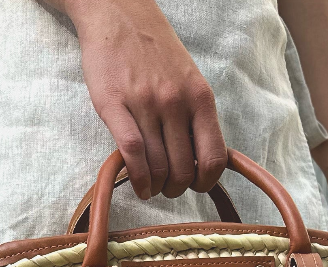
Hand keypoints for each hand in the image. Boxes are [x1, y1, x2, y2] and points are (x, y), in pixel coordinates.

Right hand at [61, 0, 226, 200]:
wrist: (118, 14)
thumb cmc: (155, 52)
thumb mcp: (189, 80)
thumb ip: (196, 117)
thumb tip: (203, 159)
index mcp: (199, 98)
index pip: (213, 157)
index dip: (206, 182)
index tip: (196, 185)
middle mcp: (175, 102)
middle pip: (182, 169)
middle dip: (175, 188)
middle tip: (167, 188)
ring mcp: (145, 103)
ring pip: (157, 167)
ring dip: (155, 187)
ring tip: (150, 187)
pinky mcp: (114, 105)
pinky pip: (132, 154)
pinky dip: (136, 178)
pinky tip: (137, 185)